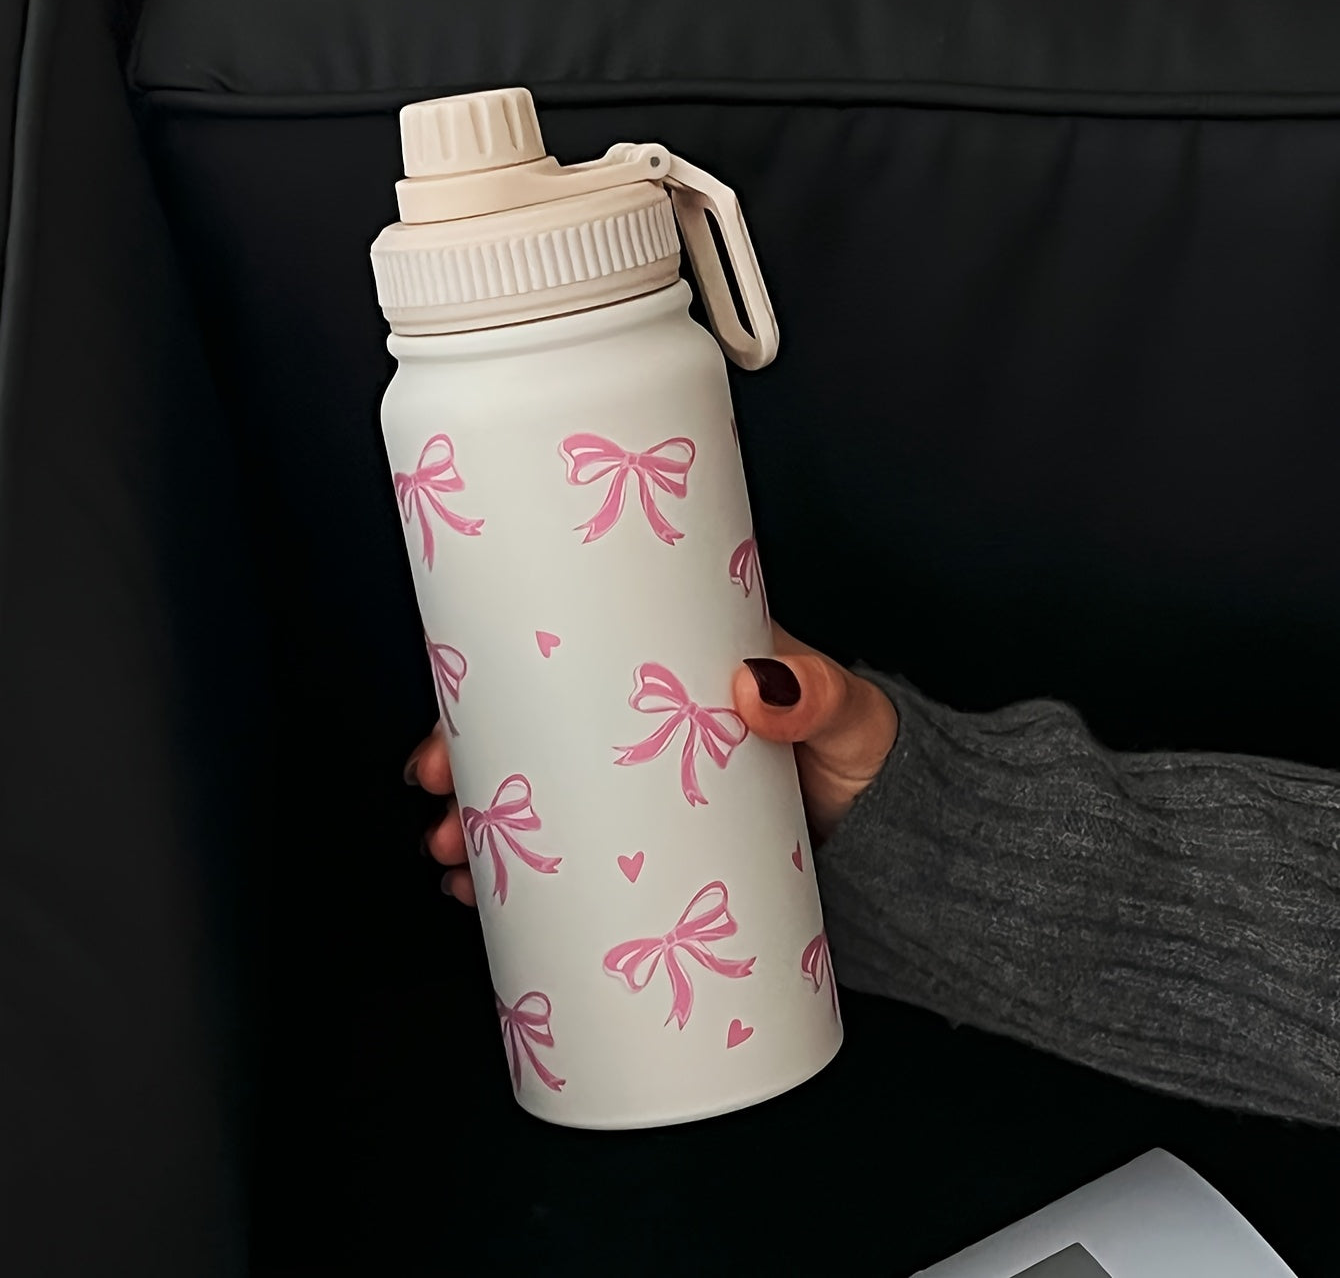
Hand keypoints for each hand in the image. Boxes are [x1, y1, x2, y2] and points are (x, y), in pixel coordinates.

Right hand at [406, 624, 897, 905]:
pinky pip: (572, 858)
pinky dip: (520, 876)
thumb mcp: (844, 711)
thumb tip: (754, 685)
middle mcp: (639, 723)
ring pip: (541, 798)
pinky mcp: (651, 849)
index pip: (567, 659)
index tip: (452, 717)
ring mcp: (641, 789)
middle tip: (437, 795)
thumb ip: (817, 691)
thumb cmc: (863, 753)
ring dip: (480, 826)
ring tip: (449, 859)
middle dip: (467, 763)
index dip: (494, 685)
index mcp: (671, 665)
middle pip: (533, 733)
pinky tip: (481, 896)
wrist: (894, 839)